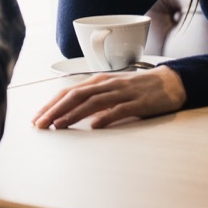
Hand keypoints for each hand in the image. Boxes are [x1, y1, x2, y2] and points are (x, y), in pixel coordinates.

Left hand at [32, 65, 186, 128]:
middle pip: (75, 96)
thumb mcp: (112, 90)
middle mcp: (107, 84)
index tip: (37, 118)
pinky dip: (105, 117)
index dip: (50, 104)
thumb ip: (93, 99)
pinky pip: (119, 109)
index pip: (68, 92)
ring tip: (58, 125)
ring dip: (73, 114)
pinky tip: (94, 126)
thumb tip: (69, 112)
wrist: (170, 82)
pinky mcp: (138, 102)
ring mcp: (123, 92)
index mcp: (98, 82)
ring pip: (93, 102)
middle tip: (40, 124)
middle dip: (55, 110)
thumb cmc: (137, 88)